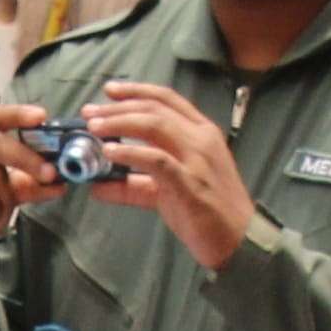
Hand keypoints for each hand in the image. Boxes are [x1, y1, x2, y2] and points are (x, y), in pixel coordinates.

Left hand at [81, 82, 257, 274]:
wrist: (239, 240)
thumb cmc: (206, 212)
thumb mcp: (168, 191)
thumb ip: (134, 185)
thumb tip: (98, 187)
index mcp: (201, 133)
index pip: (167, 100)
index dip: (136, 91)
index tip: (109, 90)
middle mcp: (201, 139)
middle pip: (155, 109)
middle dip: (119, 107)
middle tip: (90, 113)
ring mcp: (197, 159)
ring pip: (155, 125)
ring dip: (120, 122)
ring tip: (94, 128)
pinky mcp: (190, 183)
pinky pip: (157, 160)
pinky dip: (131, 153)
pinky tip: (110, 153)